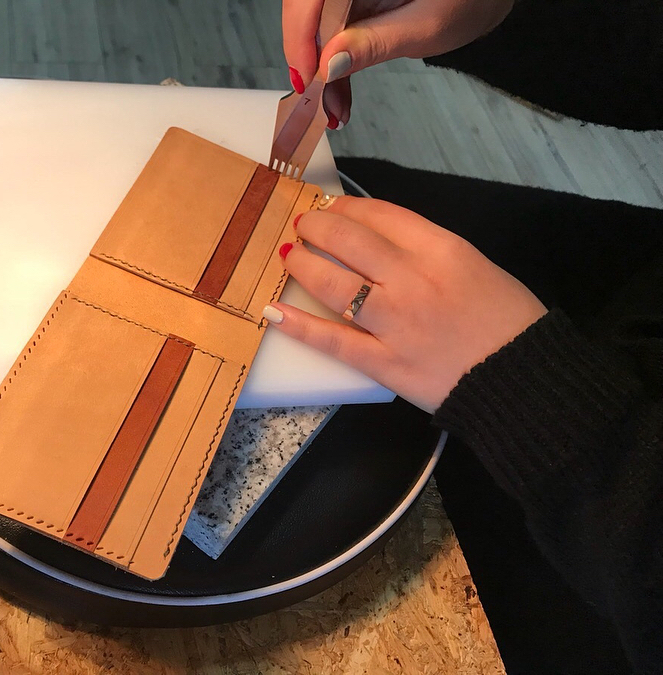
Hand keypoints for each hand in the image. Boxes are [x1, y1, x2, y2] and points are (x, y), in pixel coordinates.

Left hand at [265, 197, 546, 411]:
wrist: (523, 381)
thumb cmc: (509, 322)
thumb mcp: (476, 266)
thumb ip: (429, 250)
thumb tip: (379, 239)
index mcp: (442, 250)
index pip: (381, 215)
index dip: (347, 207)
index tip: (332, 207)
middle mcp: (412, 280)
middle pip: (349, 241)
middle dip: (317, 227)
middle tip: (302, 225)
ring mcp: (394, 322)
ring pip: (333, 284)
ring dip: (303, 264)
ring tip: (288, 255)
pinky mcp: (383, 363)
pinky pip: (333, 340)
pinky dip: (300, 326)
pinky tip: (274, 312)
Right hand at [282, 0, 513, 126]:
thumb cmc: (469, 1)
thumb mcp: (425, 26)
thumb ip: (374, 43)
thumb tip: (330, 64)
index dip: (300, 36)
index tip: (307, 78)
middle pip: (304, 9)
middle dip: (307, 58)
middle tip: (319, 101)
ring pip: (312, 24)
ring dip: (317, 69)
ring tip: (332, 106)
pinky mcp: (349, 1)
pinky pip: (327, 31)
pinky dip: (329, 65)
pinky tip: (336, 93)